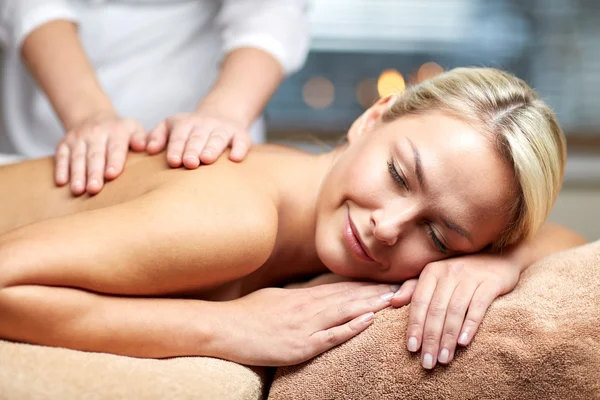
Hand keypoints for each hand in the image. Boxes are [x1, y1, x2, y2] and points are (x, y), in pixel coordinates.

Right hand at [55, 111, 146, 194]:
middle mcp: (96, 134)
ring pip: (77, 157)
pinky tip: (61, 182)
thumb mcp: (134, 129)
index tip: (112, 175)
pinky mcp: (64, 144)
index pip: (115, 148)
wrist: (94, 117)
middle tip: (94, 189)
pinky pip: (61, 156)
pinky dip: (61, 169)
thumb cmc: (120, 132)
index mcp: (116, 132)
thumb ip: (141, 138)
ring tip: (78, 190)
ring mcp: (78, 138)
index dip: (113, 161)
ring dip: (77, 174)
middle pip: (95, 155)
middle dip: (94, 173)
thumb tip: (146, 146)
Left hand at [146, 108, 250, 168]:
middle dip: (193, 150)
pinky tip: (235, 158)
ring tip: (207, 159)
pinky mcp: (240, 135)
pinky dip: (239, 149)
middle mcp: (205, 125)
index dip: (176, 148)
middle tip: (190, 163)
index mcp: (185, 123)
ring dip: (212, 148)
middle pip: (197, 138)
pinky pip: (241, 141)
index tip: (173, 161)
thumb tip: (149, 149)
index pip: (179, 136)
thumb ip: (157, 136)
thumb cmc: (190, 130)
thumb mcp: (171, 126)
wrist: (222, 114)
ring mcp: (223, 129)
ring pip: (218, 139)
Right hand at [212, 282, 398, 365]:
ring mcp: (305, 326)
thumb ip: (299, 297)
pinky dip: (350, 328)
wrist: (225, 327)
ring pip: (345, 312)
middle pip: (349, 297)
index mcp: (303, 296)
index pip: (341, 288)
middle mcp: (308, 307)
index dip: (366, 285)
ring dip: (371, 305)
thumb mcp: (277, 298)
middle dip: (377, 292)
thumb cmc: (248, 313)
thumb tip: (314, 295)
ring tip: (394, 299)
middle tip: (403, 286)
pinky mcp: (299, 345)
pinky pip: (330, 336)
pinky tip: (367, 321)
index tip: (386, 281)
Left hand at [390, 253, 520, 368]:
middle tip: (428, 362)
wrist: (498, 257)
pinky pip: (478, 306)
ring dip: (448, 337)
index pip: (419, 302)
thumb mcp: (436, 276)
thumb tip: (392, 301)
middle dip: (430, 338)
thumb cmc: (462, 272)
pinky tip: (463, 342)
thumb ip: (414, 288)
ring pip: (455, 311)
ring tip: (444, 359)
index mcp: (432, 271)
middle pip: (436, 310)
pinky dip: (470, 325)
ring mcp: (470, 277)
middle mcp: (449, 272)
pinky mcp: (490, 283)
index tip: (412, 349)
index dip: (415, 326)